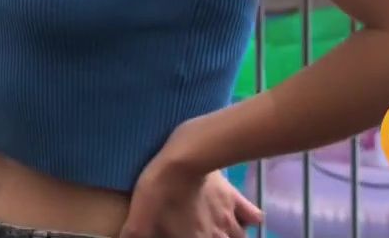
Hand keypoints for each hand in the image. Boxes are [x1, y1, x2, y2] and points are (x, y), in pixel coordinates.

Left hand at [118, 163, 262, 237]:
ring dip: (232, 237)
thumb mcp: (140, 217)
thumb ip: (134, 233)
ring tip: (220, 231)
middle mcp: (217, 235)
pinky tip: (244, 218)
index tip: (183, 233)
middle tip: (199, 230)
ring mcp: (229, 218)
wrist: (185, 158)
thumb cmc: (159, 189)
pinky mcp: (235, 198)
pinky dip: (250, 220)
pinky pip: (254, 216)